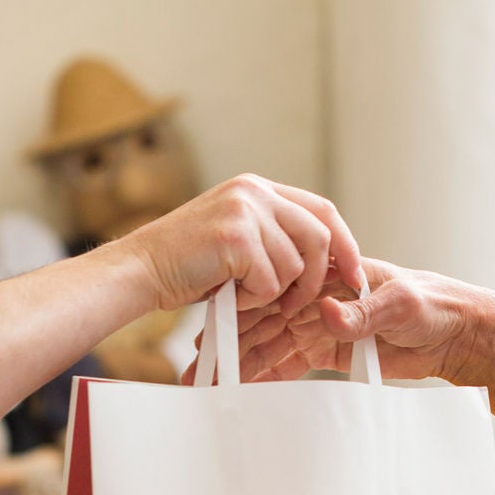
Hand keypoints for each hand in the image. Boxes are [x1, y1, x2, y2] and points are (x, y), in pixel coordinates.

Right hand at [120, 175, 363, 316]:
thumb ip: (273, 237)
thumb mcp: (236, 239)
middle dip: (318, 278)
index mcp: (258, 188)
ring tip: (243, 296)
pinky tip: (228, 295)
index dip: (345, 245)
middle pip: (319, 236)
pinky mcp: (236, 238)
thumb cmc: (187, 265)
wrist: (141, 270)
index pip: (322, 211)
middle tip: (300, 305)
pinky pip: (270, 282)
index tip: (354, 277)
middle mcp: (254, 192)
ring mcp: (245, 212)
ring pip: (294, 266)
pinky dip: (253, 300)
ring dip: (274, 294)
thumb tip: (324, 259)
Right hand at [230, 257, 494, 387]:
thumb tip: (325, 313)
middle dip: (233, 342)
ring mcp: (323, 325)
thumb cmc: (435, 306)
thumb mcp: (403, 305)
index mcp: (333, 277)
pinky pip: (292, 362)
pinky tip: (242, 388)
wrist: (460, 333)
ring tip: (210, 383)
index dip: (248, 313)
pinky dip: (269, 375)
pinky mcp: (331, 350)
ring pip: (274, 343)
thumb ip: (365, 312)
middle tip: (200, 367)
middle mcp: (321, 298)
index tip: (219, 332)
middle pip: (268, 320)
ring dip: (243, 362)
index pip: (281, 293)